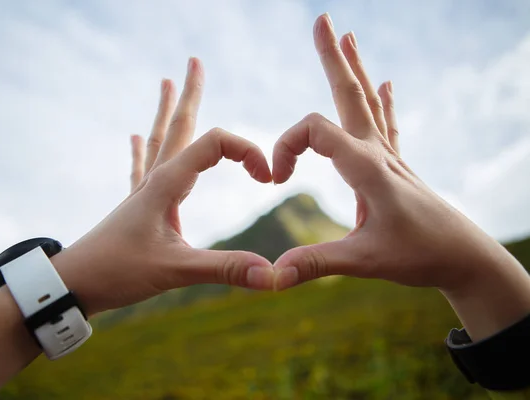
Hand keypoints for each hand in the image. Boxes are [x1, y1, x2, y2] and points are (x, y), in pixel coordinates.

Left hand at [54, 58, 273, 315]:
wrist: (72, 283)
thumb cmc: (117, 271)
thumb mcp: (175, 270)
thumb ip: (224, 269)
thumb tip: (272, 274)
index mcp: (167, 184)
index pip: (214, 144)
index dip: (246, 152)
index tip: (266, 178)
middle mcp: (155, 180)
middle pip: (178, 126)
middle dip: (189, 93)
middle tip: (193, 61)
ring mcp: (143, 192)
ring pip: (160, 141)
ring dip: (167, 112)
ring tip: (165, 83)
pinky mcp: (136, 207)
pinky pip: (141, 168)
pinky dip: (142, 148)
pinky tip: (135, 136)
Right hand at [272, 13, 529, 338]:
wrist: (464, 258)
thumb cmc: (419, 255)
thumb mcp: (364, 261)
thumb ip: (316, 263)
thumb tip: (272, 274)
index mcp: (366, 166)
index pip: (314, 130)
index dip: (285, 148)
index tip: (276, 181)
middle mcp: (378, 153)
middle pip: (349, 94)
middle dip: (333, 57)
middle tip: (322, 20)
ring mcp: (389, 157)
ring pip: (367, 103)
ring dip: (353, 69)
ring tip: (349, 36)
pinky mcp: (395, 167)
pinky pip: (386, 124)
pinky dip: (382, 101)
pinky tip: (386, 83)